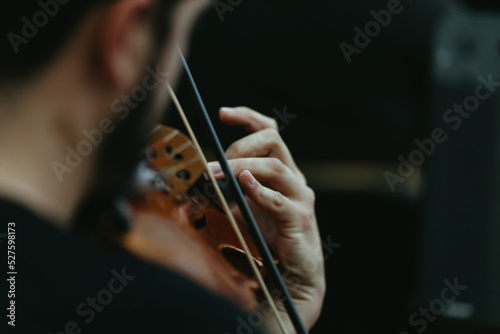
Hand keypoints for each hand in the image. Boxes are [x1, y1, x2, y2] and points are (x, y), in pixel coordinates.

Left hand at [210, 106, 325, 331]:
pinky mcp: (298, 219)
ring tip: (218, 174)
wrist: (293, 273)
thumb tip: (199, 179)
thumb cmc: (269, 238)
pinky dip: (259, 191)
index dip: (248, 117)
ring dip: (242, 167)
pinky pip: (279, 200)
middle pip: (273, 140)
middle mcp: (294, 178)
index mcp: (283, 170)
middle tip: (218, 162)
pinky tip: (242, 187)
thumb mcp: (246, 208)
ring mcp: (299, 197)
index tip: (223, 112)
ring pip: (275, 166)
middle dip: (241, 144)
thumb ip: (230, 190)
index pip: (270, 131)